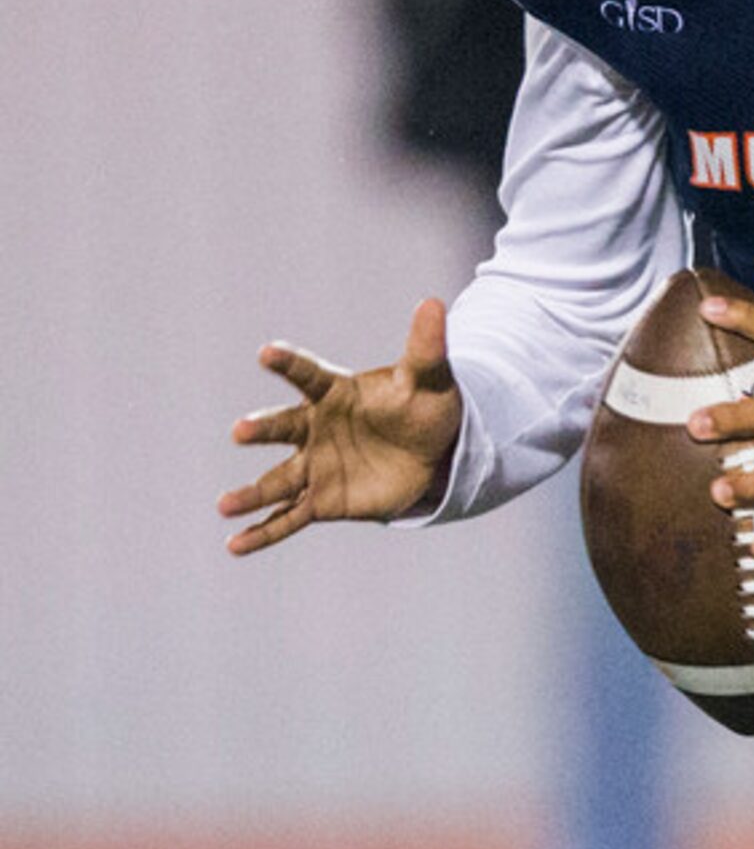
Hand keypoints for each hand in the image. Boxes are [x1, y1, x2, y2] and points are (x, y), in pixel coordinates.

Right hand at [220, 301, 464, 553]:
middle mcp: (314, 428)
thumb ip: (425, 348)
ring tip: (224, 506)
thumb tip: (434, 303)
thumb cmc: (424, 408)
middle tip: (240, 431)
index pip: (308, 375)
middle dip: (262, 429)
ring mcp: (314, 466)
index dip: (289, 364)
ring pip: (277, 481)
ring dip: (250, 494)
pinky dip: (261, 533)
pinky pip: (287, 518)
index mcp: (335, 392)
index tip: (266, 352)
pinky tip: (234, 546)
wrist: (430, 453)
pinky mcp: (321, 500)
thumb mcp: (430, 379)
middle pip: (284, 427)